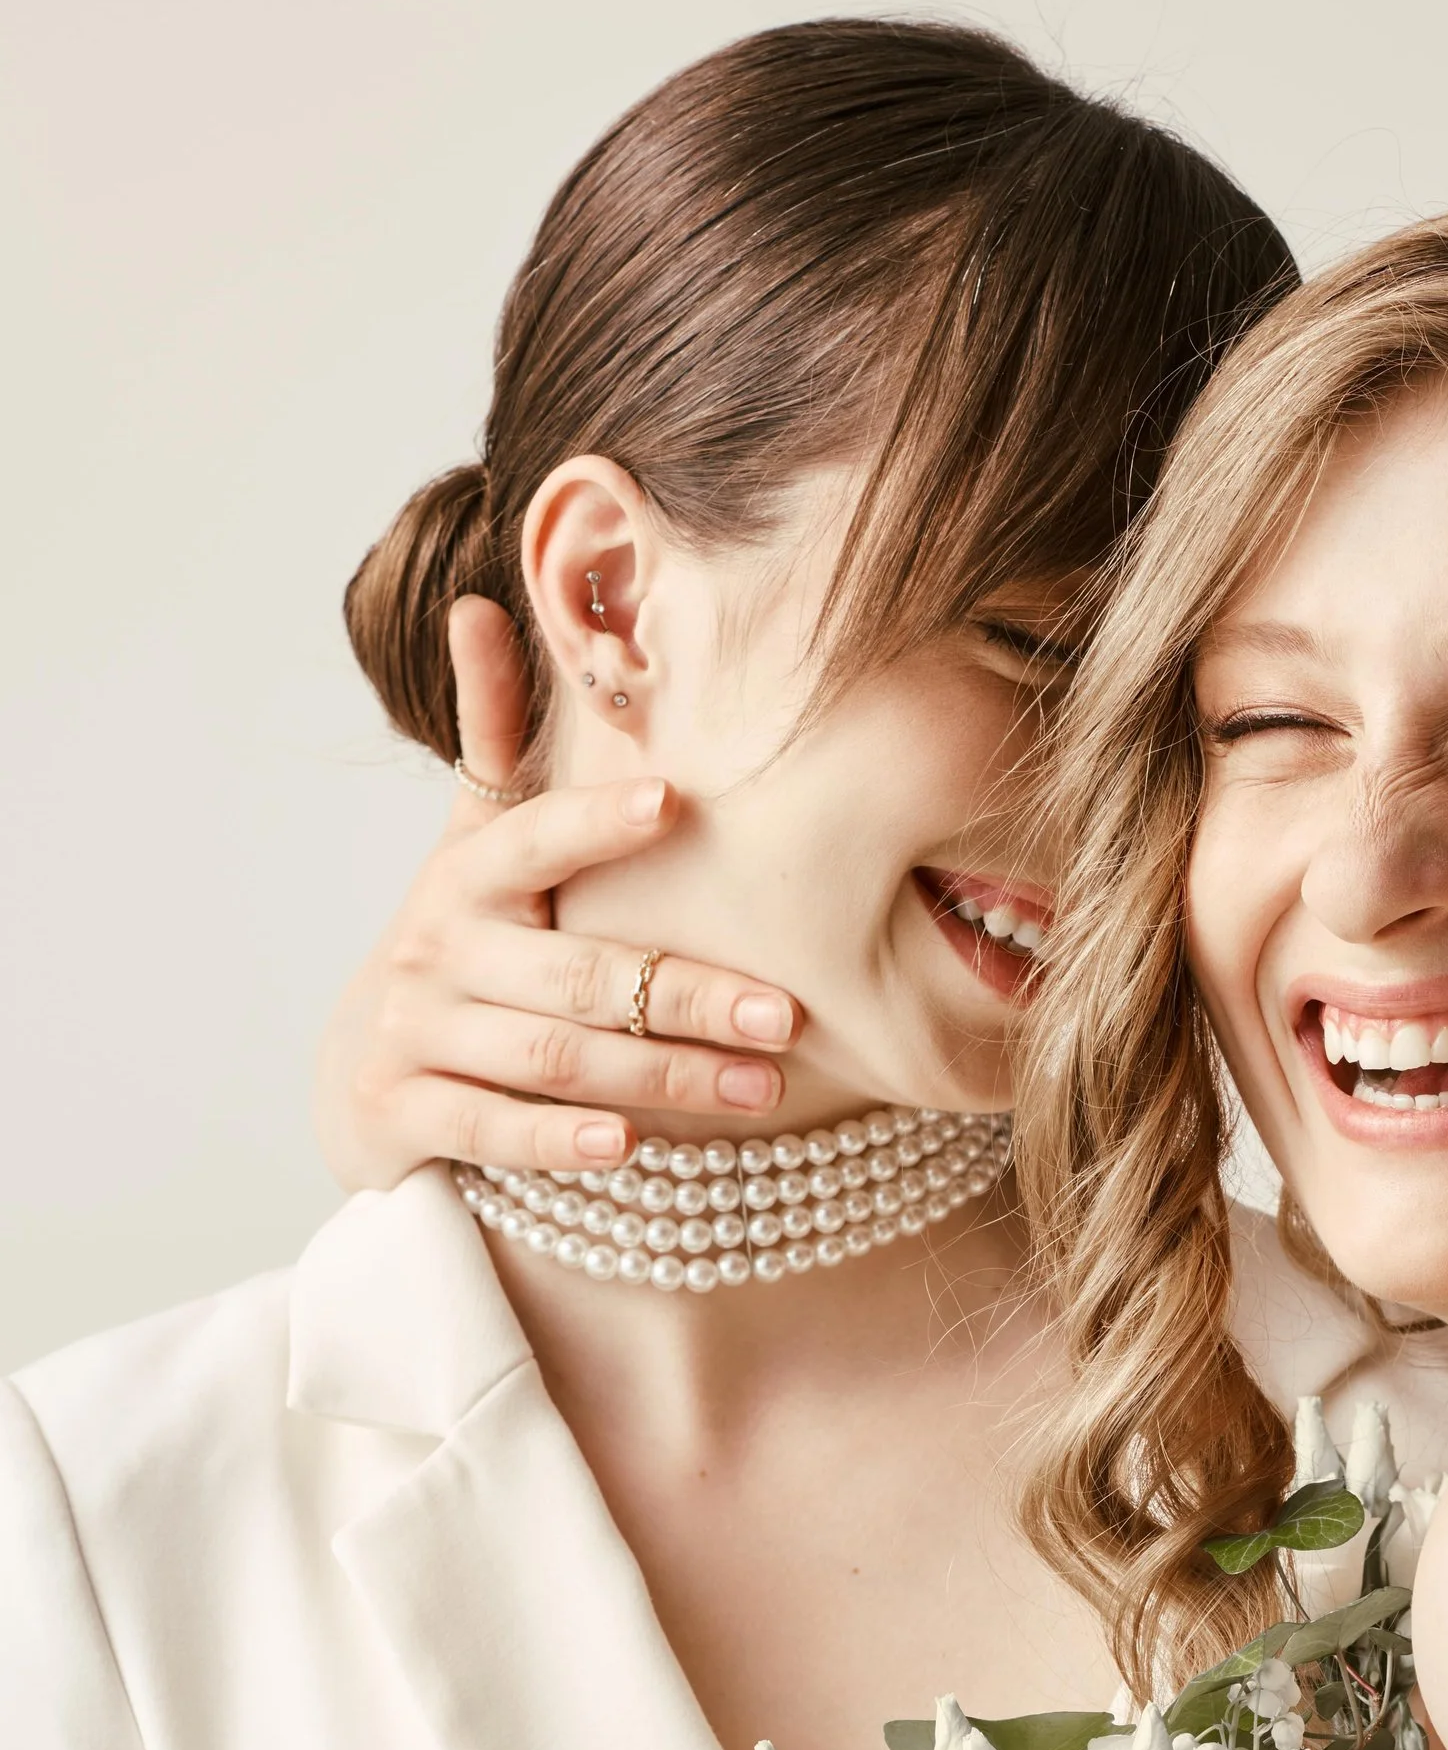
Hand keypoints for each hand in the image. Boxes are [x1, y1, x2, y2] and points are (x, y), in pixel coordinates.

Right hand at [314, 597, 802, 1192]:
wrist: (362, 1070)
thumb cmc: (462, 943)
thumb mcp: (473, 845)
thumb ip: (494, 742)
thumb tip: (478, 604)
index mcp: (464, 876)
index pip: (532, 837)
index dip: (596, 821)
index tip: (675, 801)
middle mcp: (436, 950)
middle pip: (576, 973)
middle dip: (686, 994)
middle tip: (783, 1014)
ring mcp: (416, 1034)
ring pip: (553, 1056)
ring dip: (661, 1074)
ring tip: (758, 1089)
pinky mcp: (404, 1113)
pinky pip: (493, 1130)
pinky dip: (561, 1140)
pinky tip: (632, 1145)